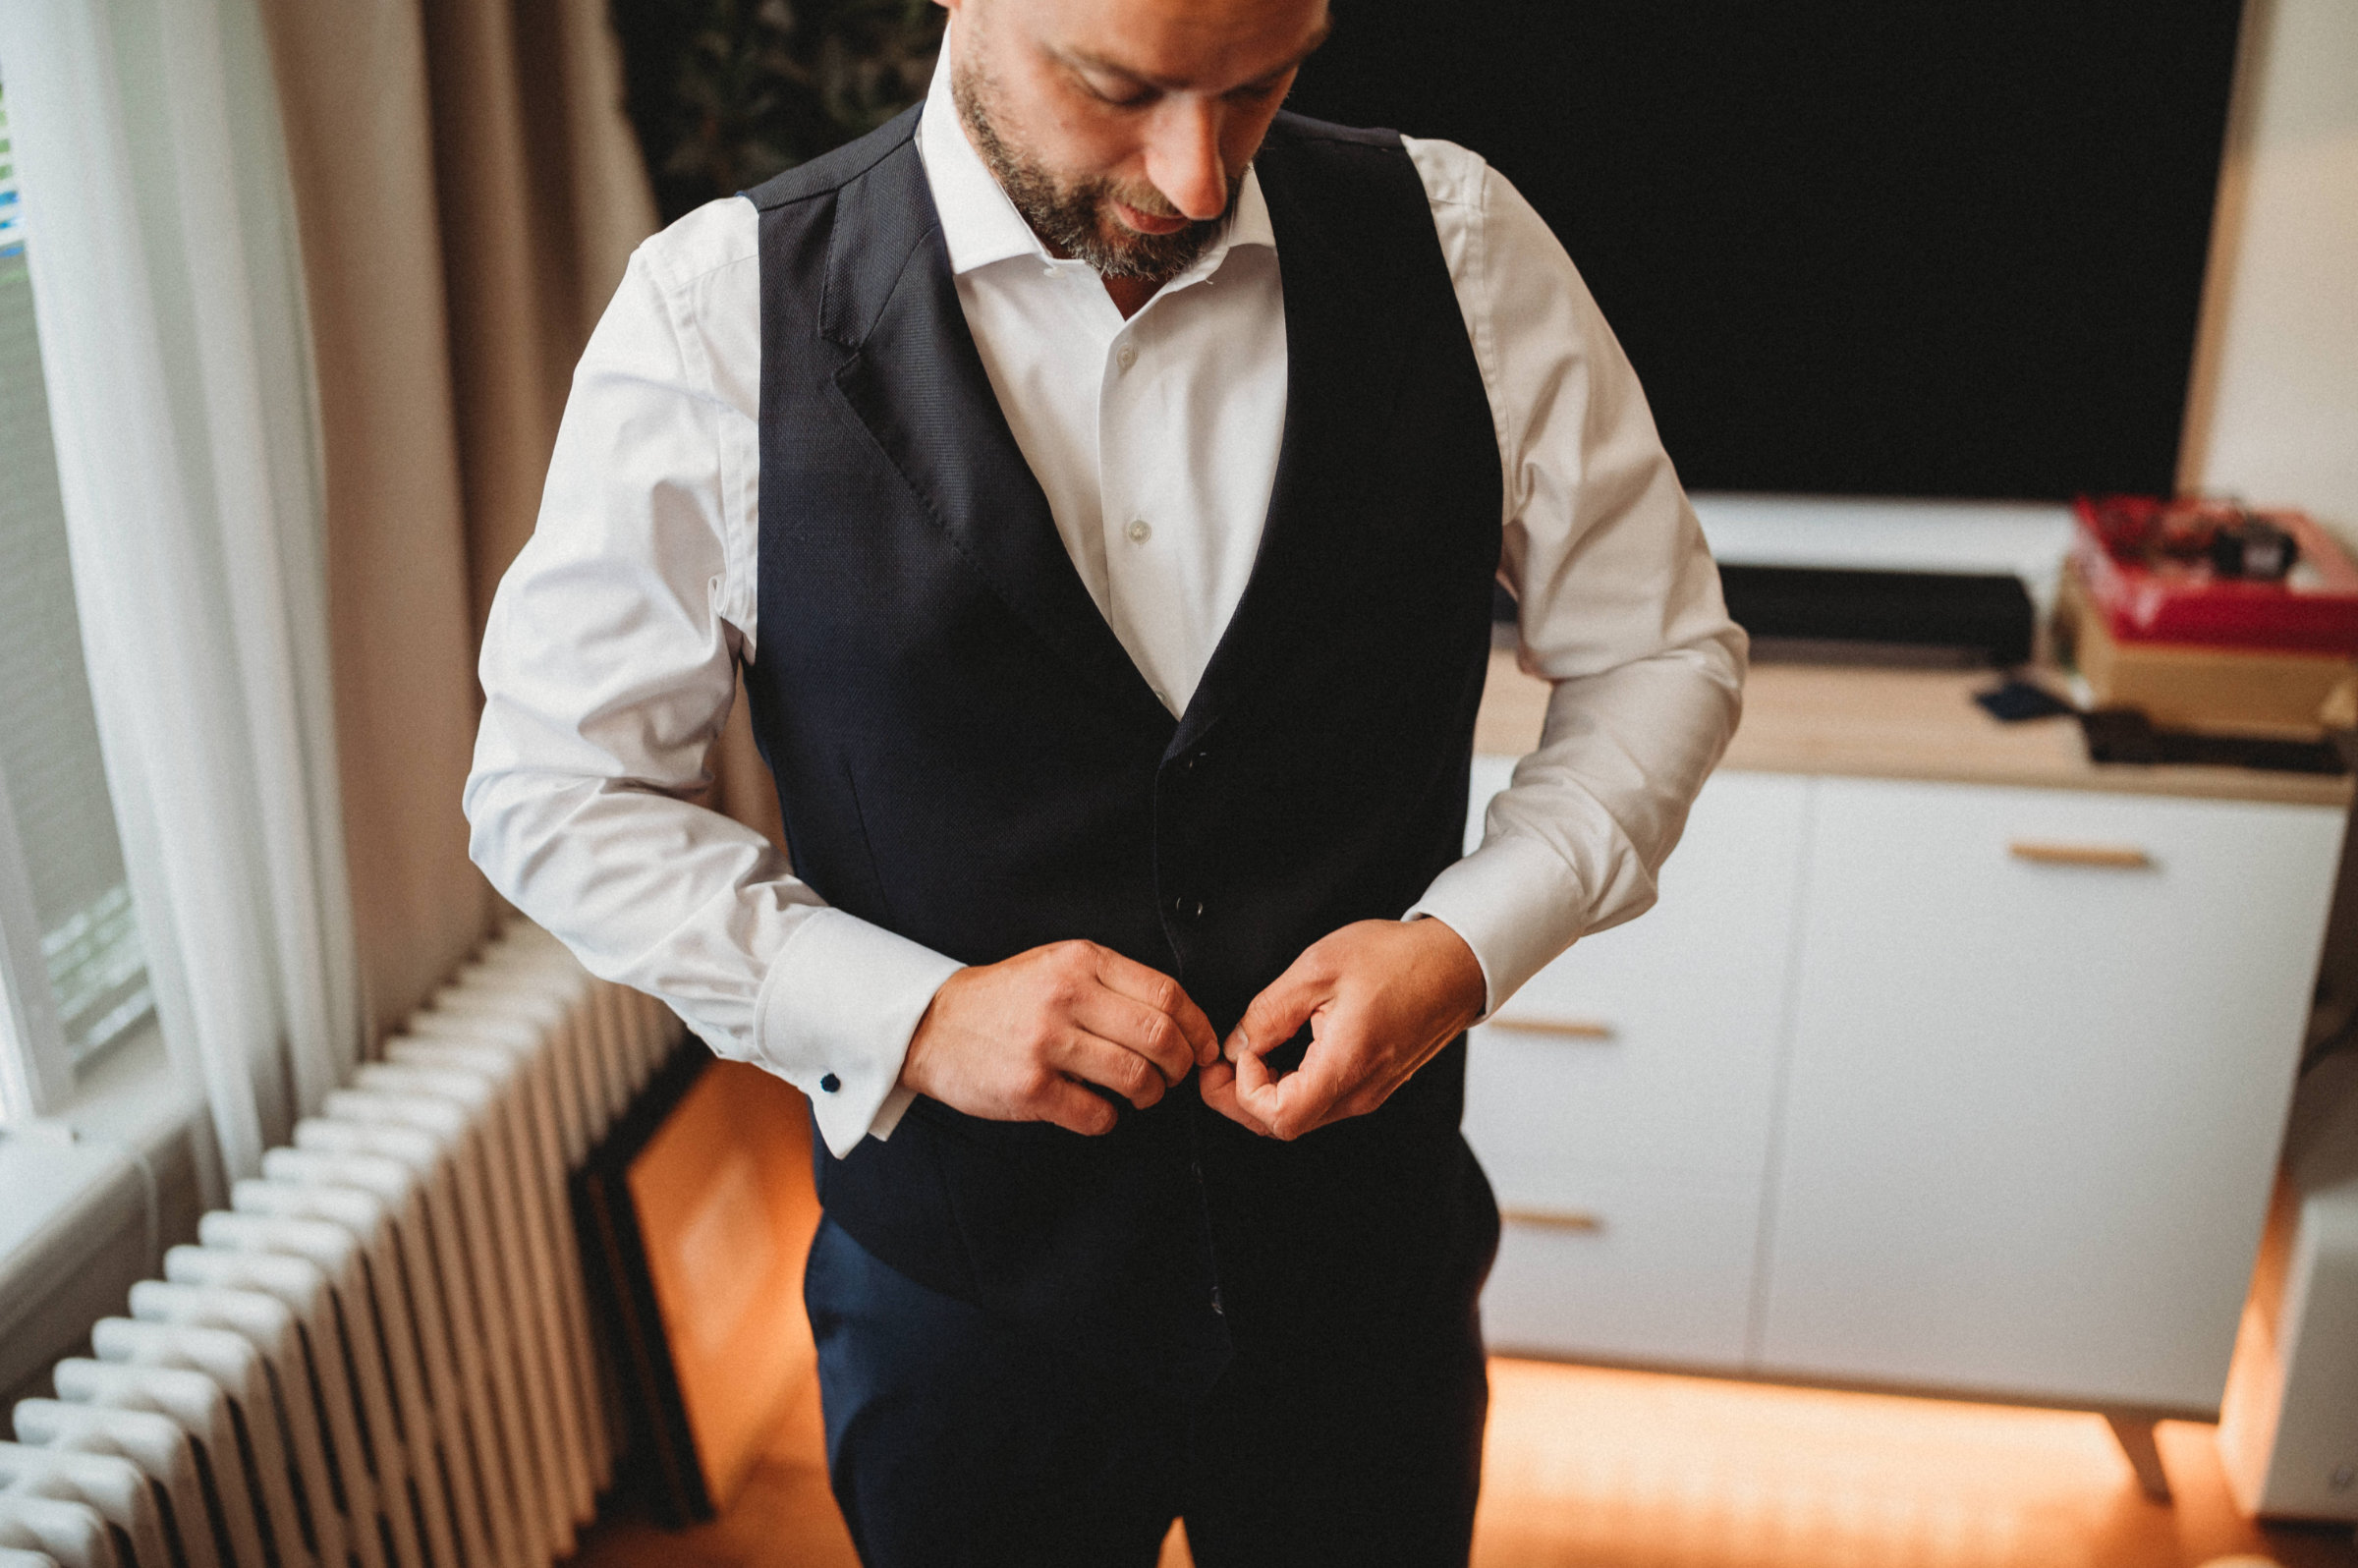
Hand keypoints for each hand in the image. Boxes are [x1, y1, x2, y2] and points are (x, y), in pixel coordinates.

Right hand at [899, 941, 1219, 1135]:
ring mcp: (1046, 1044)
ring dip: (1149, 1095)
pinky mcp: (1029, 1088)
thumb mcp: (1058, 966)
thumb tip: (1181, 1021)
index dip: (1198, 1028)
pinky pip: (1097, 1115)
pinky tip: (1098, 1110)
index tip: (1203, 1047)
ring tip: (1139, 1095)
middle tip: (1173, 1076)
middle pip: (1160, 1037)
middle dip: (1180, 1066)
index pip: (1167, 995)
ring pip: (1135, 1077)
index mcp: (1081, 962)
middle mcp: (1066, 997)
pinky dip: (1109, 1119)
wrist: (933, 1025)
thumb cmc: (1007, 999)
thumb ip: (1113, 983)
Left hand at [1204, 919, 1485, 1141]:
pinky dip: (1291, 1086)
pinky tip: (1280, 1055)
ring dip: (1265, 1094)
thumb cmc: (1396, 960)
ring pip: (1302, 1116)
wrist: (1454, 962)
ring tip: (1247, 1054)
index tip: (1236, 1052)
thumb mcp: (1317, 969)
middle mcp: (1359, 1092)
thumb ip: (1269, 1012)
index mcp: (1345, 1066)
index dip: (1242, 1091)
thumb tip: (1237, 1044)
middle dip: (1241, 1099)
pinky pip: (1322, 1100)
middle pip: (1284, 1126)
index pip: (1278, 1117)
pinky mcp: (1374, 1084)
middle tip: (1219, 1064)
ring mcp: (1369, 1093)